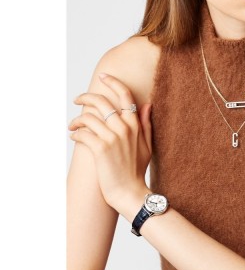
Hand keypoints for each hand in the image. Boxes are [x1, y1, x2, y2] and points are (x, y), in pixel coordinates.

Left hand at [68, 73, 151, 211]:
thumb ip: (145, 124)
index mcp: (135, 125)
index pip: (125, 96)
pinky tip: (74, 137)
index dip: (113, 82)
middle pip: (101, 101)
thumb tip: (147, 104)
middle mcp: (124, 128)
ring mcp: (112, 138)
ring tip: (73, 126)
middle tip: (77, 101)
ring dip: (76, 120)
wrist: (130, 192)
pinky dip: (75, 134)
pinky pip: (83, 133)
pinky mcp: (100, 149)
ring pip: (88, 117)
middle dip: (85, 97)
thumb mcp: (147, 146)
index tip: (103, 77)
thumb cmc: (137, 170)